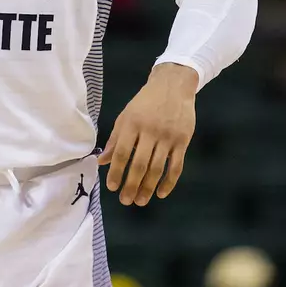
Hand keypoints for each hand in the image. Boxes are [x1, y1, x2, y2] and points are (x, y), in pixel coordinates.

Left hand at [99, 62, 197, 205]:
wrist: (173, 85)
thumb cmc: (145, 102)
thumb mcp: (126, 116)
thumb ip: (115, 140)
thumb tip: (102, 161)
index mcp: (132, 123)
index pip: (123, 153)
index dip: (116, 172)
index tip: (111, 187)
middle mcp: (150, 131)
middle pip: (139, 164)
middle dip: (131, 185)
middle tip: (126, 201)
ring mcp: (168, 136)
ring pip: (157, 168)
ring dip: (148, 187)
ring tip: (140, 201)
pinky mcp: (183, 140)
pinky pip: (176, 166)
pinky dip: (169, 182)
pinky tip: (161, 193)